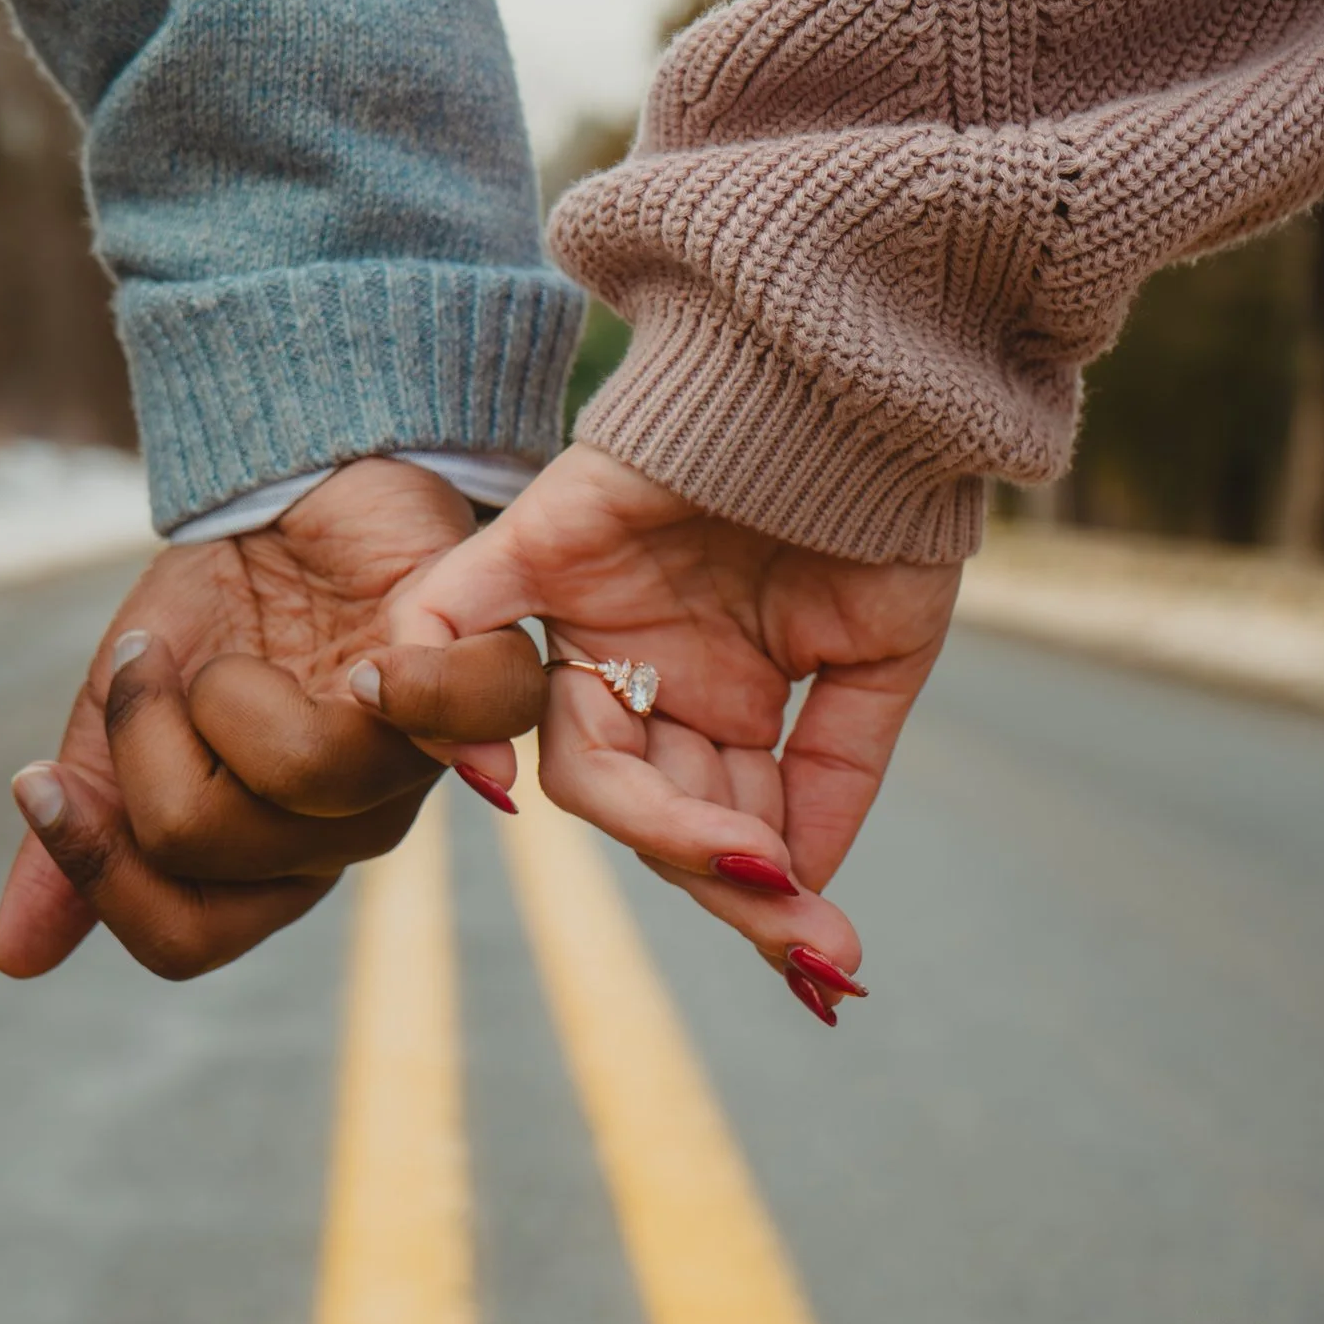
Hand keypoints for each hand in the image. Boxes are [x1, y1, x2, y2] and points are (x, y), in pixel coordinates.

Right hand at [0, 457, 544, 980]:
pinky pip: (465, 721)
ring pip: (305, 772)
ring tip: (243, 639)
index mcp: (264, 857)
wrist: (294, 490)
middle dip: (144, 733)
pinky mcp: (478, 675)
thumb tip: (13, 957)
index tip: (38, 781)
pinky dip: (410, 688)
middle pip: (214, 844)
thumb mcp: (120, 710)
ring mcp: (413, 763)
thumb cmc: (221, 609)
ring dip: (232, 682)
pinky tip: (363, 663)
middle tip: (152, 659)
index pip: (185, 936)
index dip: (99, 870)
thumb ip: (85, 824)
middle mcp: (344, 832)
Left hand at [382, 444, 961, 1021]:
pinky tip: (486, 776)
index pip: (711, 818)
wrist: (872, 366)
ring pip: (579, 761)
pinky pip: (449, 621)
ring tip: (741, 853)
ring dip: (658, 821)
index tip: (822, 957)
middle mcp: (645, 668)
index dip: (756, 888)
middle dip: (717, 872)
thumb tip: (802, 887)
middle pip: (643, 805)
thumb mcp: (881, 656)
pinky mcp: (537, 544)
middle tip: (788, 918)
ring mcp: (587, 615)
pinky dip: (437, 692)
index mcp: (721, 697)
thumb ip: (836, 770)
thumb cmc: (886, 498)